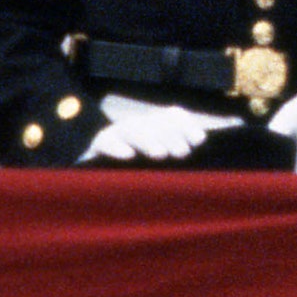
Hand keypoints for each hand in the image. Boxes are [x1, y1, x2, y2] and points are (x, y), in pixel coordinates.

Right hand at [81, 95, 231, 163]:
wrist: (94, 180)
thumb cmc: (139, 173)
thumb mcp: (162, 164)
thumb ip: (179, 153)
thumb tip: (202, 146)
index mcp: (155, 126)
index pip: (173, 116)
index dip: (186, 125)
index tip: (199, 140)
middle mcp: (137, 125)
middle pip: (155, 122)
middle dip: (171, 135)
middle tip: (182, 153)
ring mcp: (116, 134)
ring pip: (132, 129)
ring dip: (148, 140)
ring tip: (159, 154)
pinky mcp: (97, 146)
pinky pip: (105, 142)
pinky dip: (116, 148)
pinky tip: (128, 156)